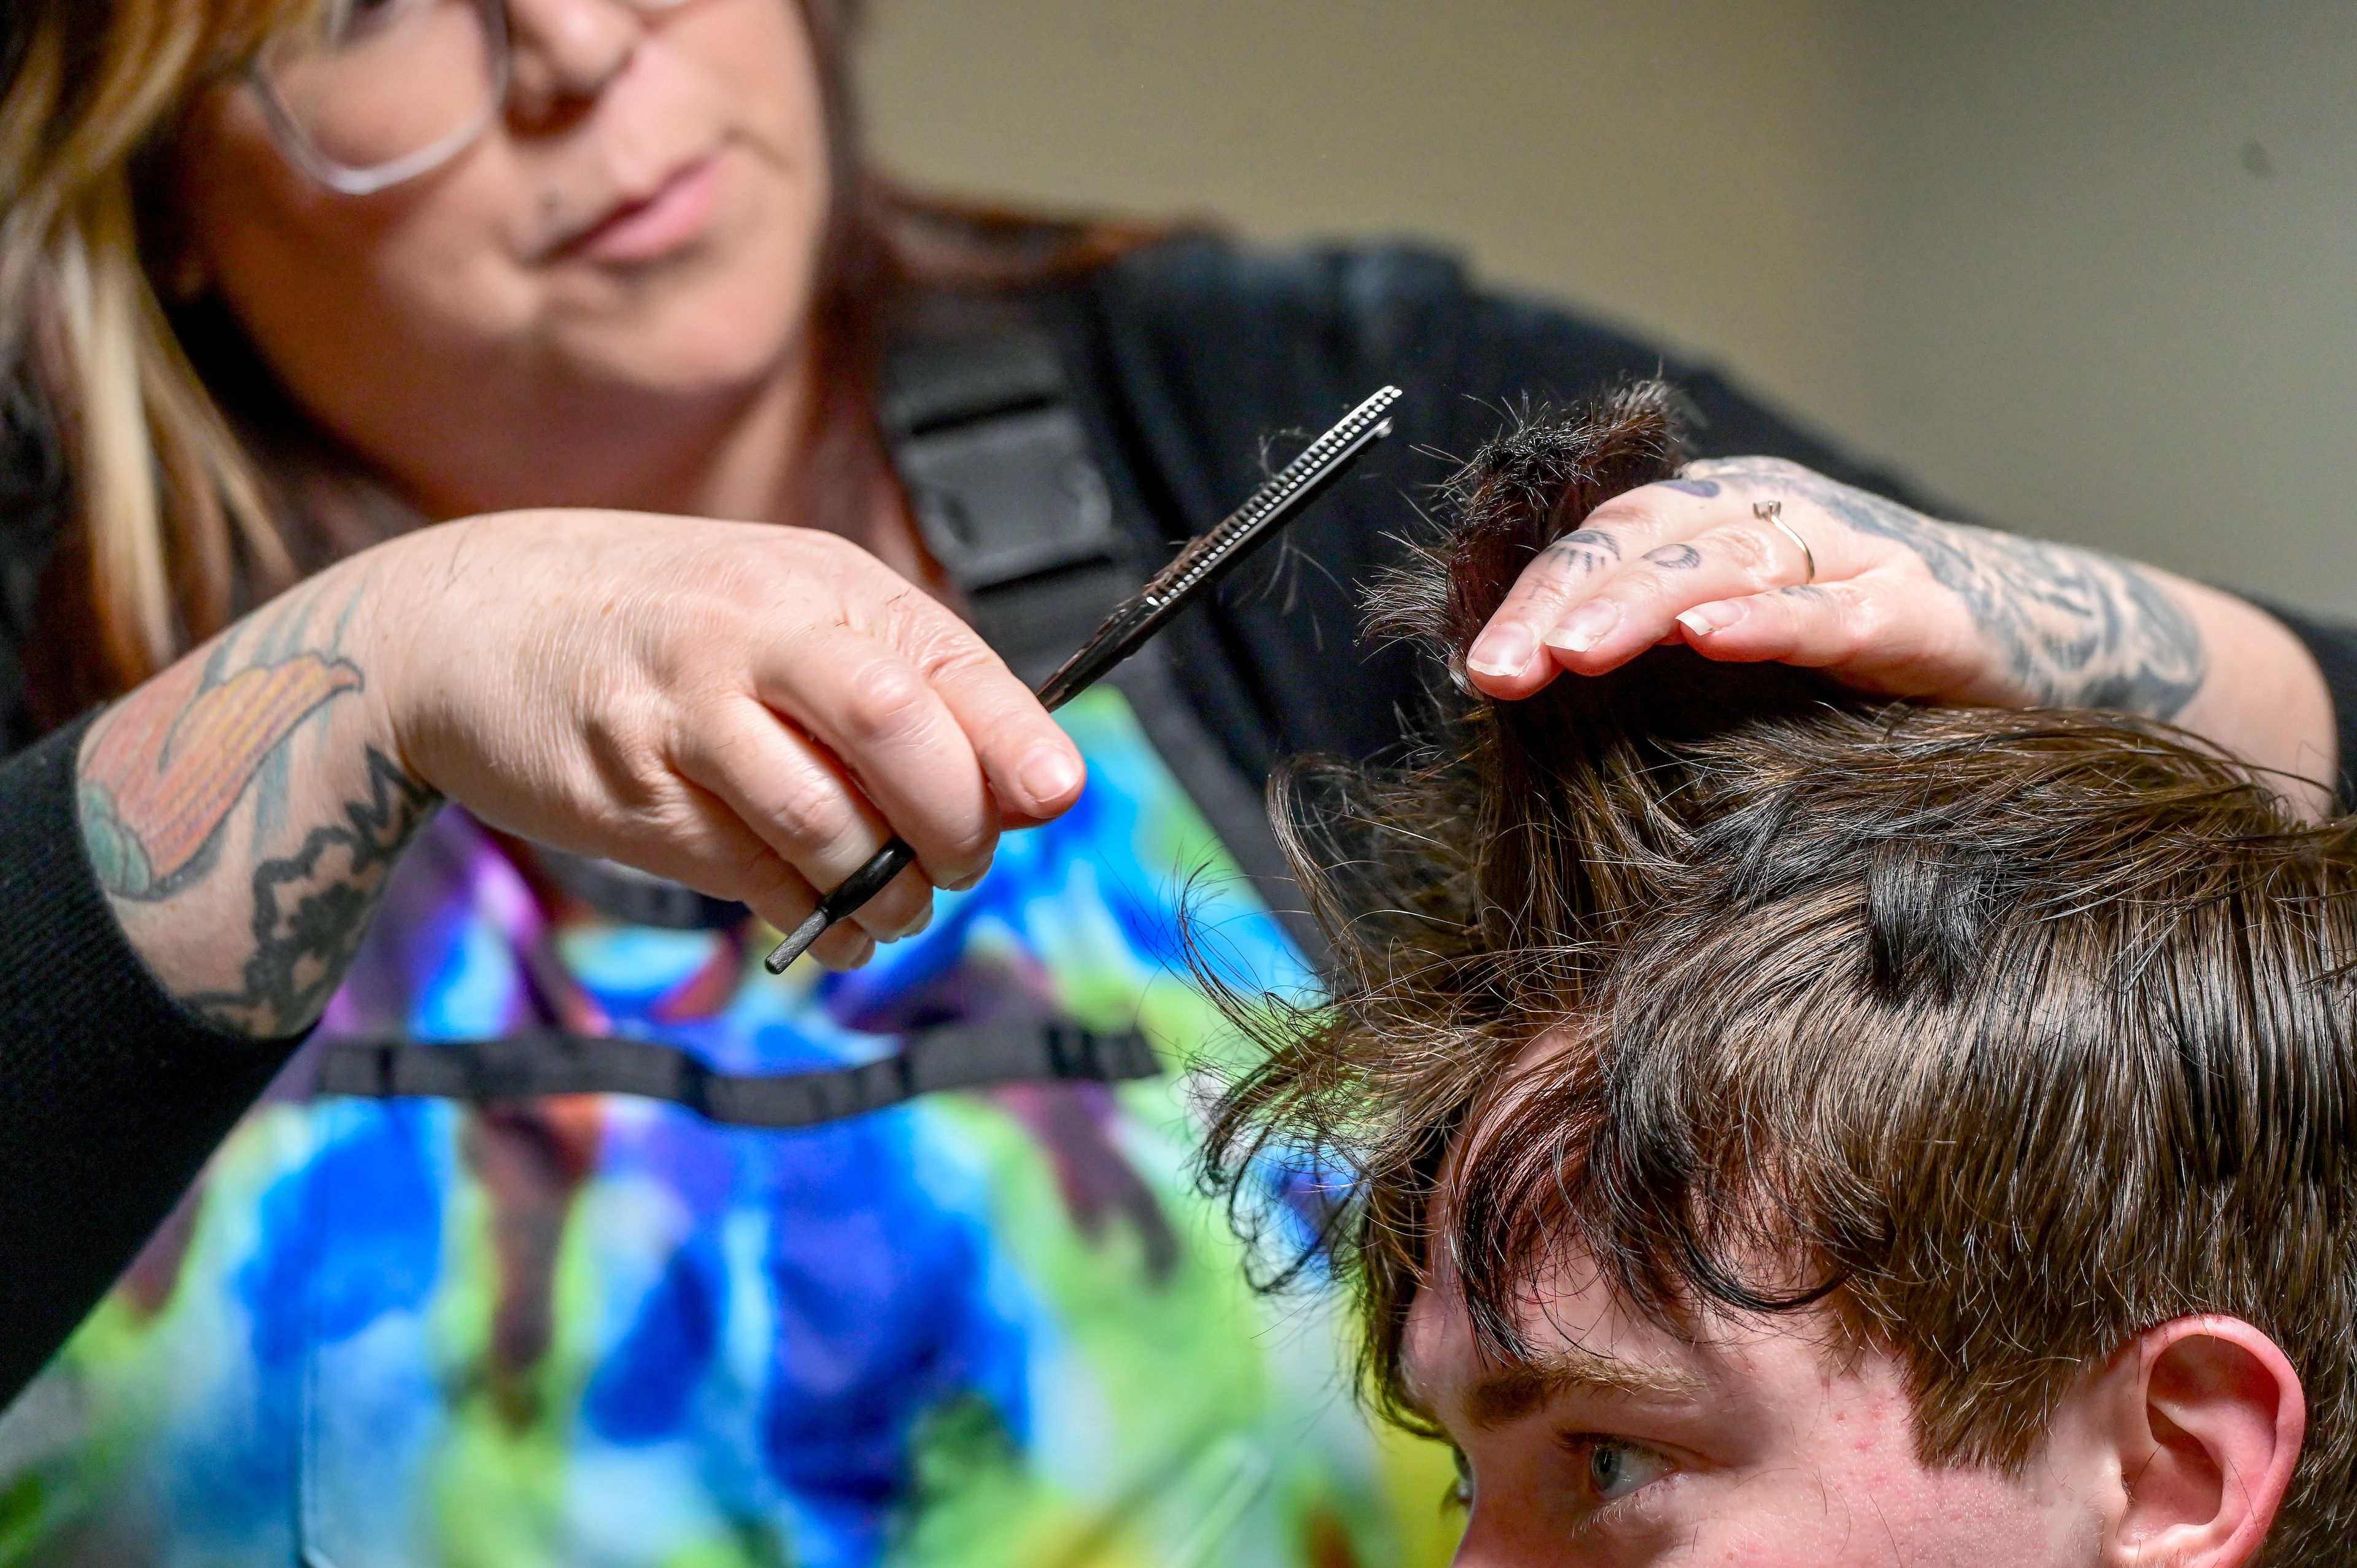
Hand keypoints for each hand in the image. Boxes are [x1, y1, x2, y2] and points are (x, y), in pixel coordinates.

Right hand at [79, 509, 1084, 1034]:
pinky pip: (754, 876)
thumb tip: (1030, 785)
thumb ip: (900, 683)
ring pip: (826, 824)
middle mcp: (751, 634)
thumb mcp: (781, 611)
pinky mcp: (632, 793)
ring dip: (884, 889)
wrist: (464, 623)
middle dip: (954, 822)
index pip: (944, 663)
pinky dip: (812, 917)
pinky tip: (824, 920)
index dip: (1014, 741)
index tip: (1055, 796)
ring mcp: (685, 713)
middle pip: (895, 729)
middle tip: (960, 863)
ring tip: (891, 903)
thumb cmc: (660, 624)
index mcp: (814, 583)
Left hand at [1463, 457, 2334, 799]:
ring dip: (1642, 601)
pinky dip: (1773, 615)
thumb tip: (1523, 724)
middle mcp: (1775, 518)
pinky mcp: (1925, 607)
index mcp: (1715, 523)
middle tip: (1499, 669)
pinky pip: (1837, 605)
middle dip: (1563, 601)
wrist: (2041, 658)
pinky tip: (1714, 631)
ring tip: (1574, 648)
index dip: (1532, 596)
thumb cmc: (1860, 670)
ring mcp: (1853, 553)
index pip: (1602, 542)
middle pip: (1646, 536)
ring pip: (1727, 556)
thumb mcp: (1735, 664)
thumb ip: (1648, 672)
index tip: (1474, 668)